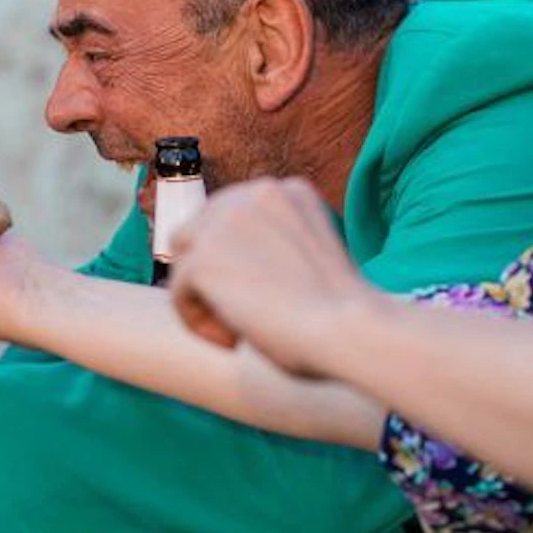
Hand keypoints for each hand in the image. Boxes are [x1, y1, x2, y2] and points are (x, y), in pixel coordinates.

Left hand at [168, 178, 382, 377]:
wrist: (353, 331)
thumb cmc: (347, 315)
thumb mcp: (313, 257)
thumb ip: (276, 247)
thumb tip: (234, 268)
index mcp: (288, 191)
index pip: (235, 214)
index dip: (239, 257)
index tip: (265, 294)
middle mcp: (255, 194)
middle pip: (201, 228)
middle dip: (213, 271)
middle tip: (241, 314)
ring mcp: (225, 223)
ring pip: (186, 257)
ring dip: (203, 295)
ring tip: (235, 331)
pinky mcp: (204, 259)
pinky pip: (179, 291)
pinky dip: (198, 321)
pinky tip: (232, 341)